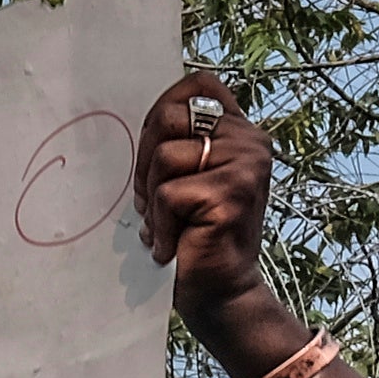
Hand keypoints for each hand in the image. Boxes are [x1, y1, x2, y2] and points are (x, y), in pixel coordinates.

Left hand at [130, 69, 278, 327]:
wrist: (218, 291)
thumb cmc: (193, 236)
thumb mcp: (185, 179)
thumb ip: (176, 143)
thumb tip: (127, 117)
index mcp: (240, 131)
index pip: (198, 85)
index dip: (163, 108)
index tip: (151, 149)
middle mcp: (251, 141)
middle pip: (170, 116)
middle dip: (145, 160)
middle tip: (151, 198)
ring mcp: (246, 165)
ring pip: (165, 157)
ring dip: (152, 199)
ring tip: (167, 224)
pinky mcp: (232, 194)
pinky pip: (168, 194)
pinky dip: (159, 224)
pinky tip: (173, 244)